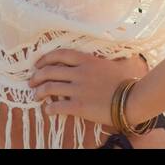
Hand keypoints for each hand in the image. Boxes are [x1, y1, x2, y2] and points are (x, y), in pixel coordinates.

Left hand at [29, 48, 150, 129]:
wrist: (132, 99)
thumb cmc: (124, 82)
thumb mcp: (109, 64)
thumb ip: (96, 62)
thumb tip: (91, 60)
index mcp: (87, 60)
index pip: (59, 54)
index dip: (45, 59)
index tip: (38, 64)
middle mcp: (79, 72)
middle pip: (50, 71)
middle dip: (37, 76)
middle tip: (32, 82)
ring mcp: (78, 89)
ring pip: (49, 88)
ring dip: (39, 92)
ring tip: (36, 96)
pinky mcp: (79, 106)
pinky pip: (57, 106)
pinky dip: (49, 108)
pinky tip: (48, 110)